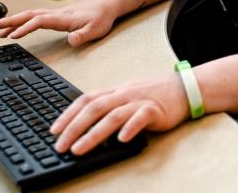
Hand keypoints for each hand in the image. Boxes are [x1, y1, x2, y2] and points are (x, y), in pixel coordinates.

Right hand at [0, 0, 115, 46]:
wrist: (108, 5)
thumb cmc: (101, 17)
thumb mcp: (96, 30)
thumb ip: (83, 35)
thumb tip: (71, 41)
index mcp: (63, 18)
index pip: (39, 21)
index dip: (25, 28)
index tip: (12, 36)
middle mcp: (56, 14)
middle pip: (28, 15)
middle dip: (9, 21)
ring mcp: (55, 13)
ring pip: (29, 15)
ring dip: (13, 20)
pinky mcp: (56, 15)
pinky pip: (34, 16)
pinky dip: (22, 20)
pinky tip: (17, 26)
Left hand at [51, 73, 189, 154]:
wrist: (183, 88)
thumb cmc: (153, 95)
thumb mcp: (127, 97)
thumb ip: (109, 108)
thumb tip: (85, 126)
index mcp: (115, 91)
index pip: (86, 99)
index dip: (68, 114)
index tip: (54, 130)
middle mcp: (123, 94)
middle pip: (94, 108)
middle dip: (74, 127)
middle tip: (60, 145)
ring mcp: (138, 101)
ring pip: (112, 116)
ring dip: (93, 134)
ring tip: (79, 149)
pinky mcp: (155, 109)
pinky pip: (140, 118)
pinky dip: (129, 128)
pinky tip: (121, 140)